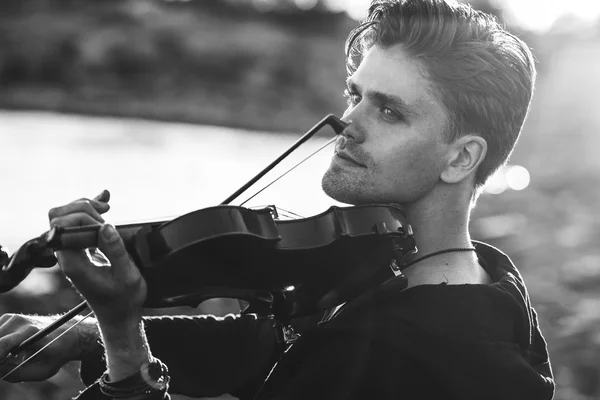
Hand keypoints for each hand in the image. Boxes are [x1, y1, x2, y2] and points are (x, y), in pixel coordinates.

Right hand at [0, 313, 98, 381]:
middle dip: (0, 355)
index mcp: (30, 332)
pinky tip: (11, 349)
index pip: (1, 345)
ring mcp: (13, 318)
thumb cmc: (57, 354)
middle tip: (10, 363)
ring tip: (13, 357)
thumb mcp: (42, 370)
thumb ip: (15, 374)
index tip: (1, 365)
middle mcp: (19, 321)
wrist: (70, 334)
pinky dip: (0, 344)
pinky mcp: (8, 318)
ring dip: (0, 350)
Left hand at [49, 190, 146, 326]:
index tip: (107, 225)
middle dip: (82, 207)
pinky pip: (76, 225)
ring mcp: (72, 252)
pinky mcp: (80, 250)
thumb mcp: (128, 276)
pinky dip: (89, 212)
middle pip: (59, 217)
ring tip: (107, 207)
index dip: (84, 217)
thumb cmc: (124, 300)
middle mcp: (68, 256)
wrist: (120, 315)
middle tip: (107, 212)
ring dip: (85, 207)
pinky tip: (104, 205)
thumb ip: (116, 251)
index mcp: (74, 263)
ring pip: (65, 218)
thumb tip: (106, 227)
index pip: (63, 226)